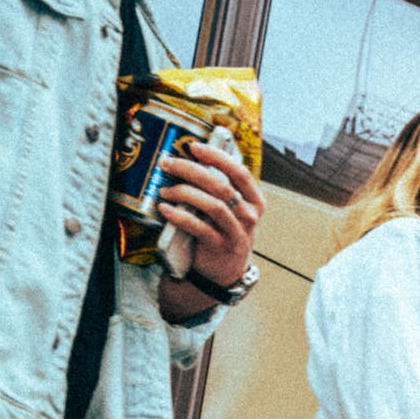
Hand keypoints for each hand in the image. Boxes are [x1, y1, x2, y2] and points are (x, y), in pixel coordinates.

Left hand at [153, 140, 261, 322]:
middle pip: (222, 187)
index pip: (240, 173)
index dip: (218, 157)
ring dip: (184, 193)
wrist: (222, 271)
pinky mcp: (221, 247)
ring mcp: (237, 234)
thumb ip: (220, 190)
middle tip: (168, 163)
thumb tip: (191, 160)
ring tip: (164, 190)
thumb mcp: (230, 211)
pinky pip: (199, 228)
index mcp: (255, 202)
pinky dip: (179, 216)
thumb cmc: (222, 232)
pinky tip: (165, 209)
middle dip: (192, 171)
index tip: (194, 147)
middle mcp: (250, 217)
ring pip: (213, 206)